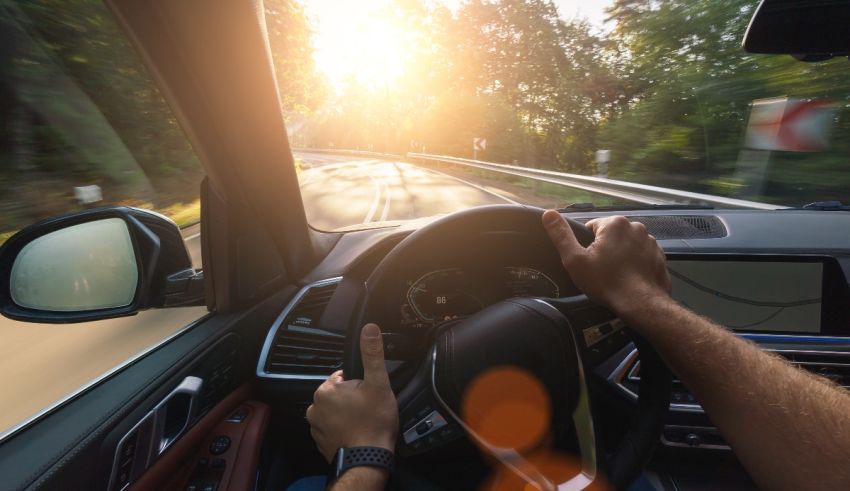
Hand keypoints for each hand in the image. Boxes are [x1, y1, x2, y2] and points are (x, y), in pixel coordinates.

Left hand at [306, 323, 398, 461]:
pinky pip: (332, 430)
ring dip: (347, 415)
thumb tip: (370, 328)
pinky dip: (342, 431)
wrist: (367, 460)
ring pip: (335, 413)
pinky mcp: (320, 443)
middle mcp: (315, 407)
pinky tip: (356, 434)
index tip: (368, 396)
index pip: (343, 378)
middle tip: (368, 410)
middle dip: (352, 400)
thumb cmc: (373, 422)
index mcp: (326, 390)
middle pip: (338, 395)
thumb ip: (372, 354)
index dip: (359, 385)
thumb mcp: (378, 383)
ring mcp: (316, 427)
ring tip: (363, 423)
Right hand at [542, 210, 670, 316]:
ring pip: (626, 246)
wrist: (640, 304)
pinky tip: (629, 279)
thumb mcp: (575, 260)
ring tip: (616, 276)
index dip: (587, 246)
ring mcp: (650, 242)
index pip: (592, 228)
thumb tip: (549, 214)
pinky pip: (641, 256)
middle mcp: (636, 227)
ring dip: (620, 257)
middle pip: (611, 236)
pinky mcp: (659, 256)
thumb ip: (561, 235)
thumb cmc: (607, 283)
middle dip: (605, 250)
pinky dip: (634, 265)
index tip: (590, 262)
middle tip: (601, 270)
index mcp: (614, 223)